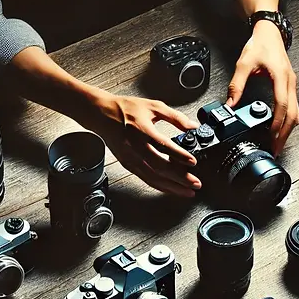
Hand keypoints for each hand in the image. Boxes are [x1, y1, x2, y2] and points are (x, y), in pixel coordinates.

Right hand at [80, 93, 201, 196]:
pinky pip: (146, 179)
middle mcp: (135, 147)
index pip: (162, 145)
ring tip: (188, 191)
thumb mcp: (154, 106)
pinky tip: (171, 189)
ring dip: (172, 187)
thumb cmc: (126, 109)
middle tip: (195, 183)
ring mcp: (130, 158)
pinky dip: (160, 186)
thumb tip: (193, 126)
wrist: (102, 114)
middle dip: (179, 178)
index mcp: (142, 130)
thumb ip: (175, 117)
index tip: (193, 162)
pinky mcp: (128, 164)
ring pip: (153, 177)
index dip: (178, 155)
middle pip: (159, 167)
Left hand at [226, 20, 298, 155]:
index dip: (278, 123)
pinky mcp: (290, 86)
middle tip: (276, 149)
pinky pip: (294, 108)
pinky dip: (289, 121)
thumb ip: (236, 85)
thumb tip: (230, 103)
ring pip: (296, 113)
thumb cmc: (260, 44)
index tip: (272, 136)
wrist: (269, 33)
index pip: (282, 105)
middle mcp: (290, 83)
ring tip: (278, 144)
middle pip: (293, 115)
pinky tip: (281, 129)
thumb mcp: (243, 64)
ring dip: (288, 130)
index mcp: (280, 77)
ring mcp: (292, 85)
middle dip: (285, 134)